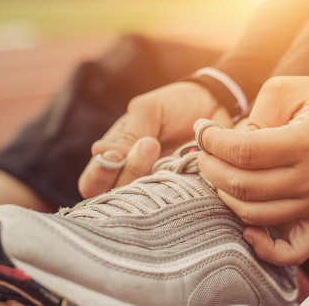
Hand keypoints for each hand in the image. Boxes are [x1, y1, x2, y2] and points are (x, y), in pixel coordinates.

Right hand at [78, 82, 232, 198]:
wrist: (217, 104)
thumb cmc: (175, 105)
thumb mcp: (147, 111)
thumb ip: (128, 134)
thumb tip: (99, 153)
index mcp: (115, 157)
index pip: (92, 182)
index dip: (99, 176)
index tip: (116, 156)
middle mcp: (133, 178)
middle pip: (114, 198)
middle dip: (128, 173)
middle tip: (149, 145)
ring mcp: (158, 188)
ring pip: (143, 203)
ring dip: (151, 179)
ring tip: (163, 149)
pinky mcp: (184, 193)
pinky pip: (175, 204)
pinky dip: (176, 190)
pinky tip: (183, 168)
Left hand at [195, 76, 308, 265]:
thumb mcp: (286, 90)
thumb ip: (253, 116)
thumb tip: (221, 144)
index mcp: (308, 141)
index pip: (244, 152)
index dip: (213, 143)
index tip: (203, 134)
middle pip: (244, 186)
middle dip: (211, 169)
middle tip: (204, 155)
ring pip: (256, 215)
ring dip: (225, 197)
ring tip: (219, 176)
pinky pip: (294, 251)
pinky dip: (265, 249)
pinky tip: (247, 230)